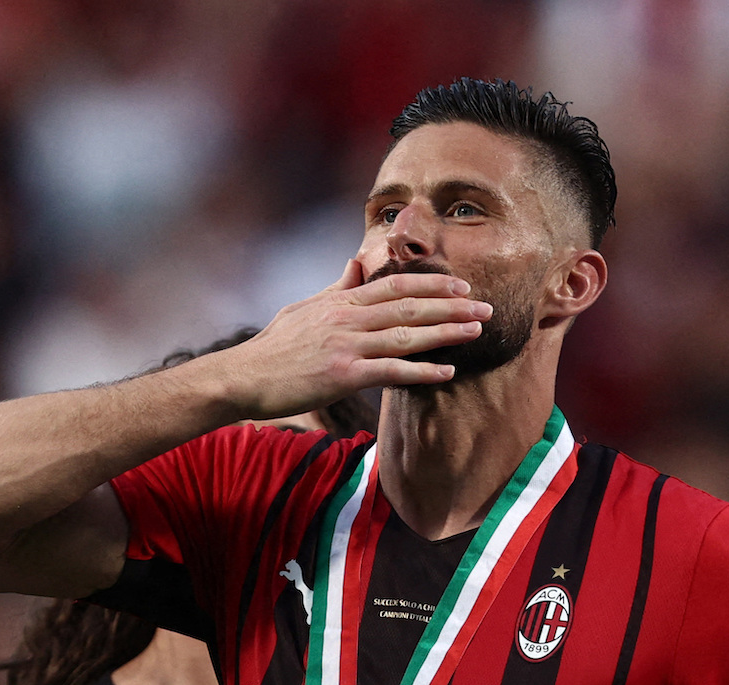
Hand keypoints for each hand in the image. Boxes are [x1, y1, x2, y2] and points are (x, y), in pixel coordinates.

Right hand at [200, 259, 491, 418]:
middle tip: (485, 306)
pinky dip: (421, 371)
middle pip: (410, 305)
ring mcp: (346, 346)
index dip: (432, 284)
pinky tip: (447, 372)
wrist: (242, 377)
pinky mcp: (343, 375)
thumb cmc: (272, 349)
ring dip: (446, 332)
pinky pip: (391, 371)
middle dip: (452, 305)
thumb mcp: (304, 309)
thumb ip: (336, 288)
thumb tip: (356, 263)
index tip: (460, 285)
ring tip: (477, 331)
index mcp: (341, 302)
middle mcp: (348, 318)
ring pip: (407, 334)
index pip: (395, 285)